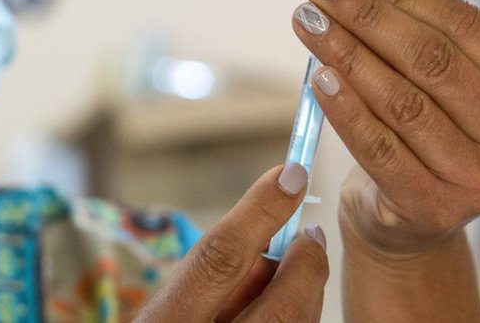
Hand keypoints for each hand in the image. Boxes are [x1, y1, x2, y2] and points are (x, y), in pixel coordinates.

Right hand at [136, 164, 328, 321]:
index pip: (218, 259)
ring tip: (287, 282)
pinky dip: (296, 319)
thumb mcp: (168, 312)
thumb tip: (271, 242)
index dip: (259, 212)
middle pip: (282, 307)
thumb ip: (210, 279)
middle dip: (305, 268)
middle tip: (311, 237)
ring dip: (303, 299)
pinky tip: (277, 312)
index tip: (290, 172)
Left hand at [294, 0, 479, 255]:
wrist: (405, 221)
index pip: (464, 25)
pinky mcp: (432, 208)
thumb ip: (406, 32)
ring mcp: (479, 180)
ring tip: (307, 20)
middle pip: (432, 60)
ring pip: (402, 102)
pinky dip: (345, 109)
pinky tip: (318, 77)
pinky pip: (378, 148)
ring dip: (347, 53)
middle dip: (367, 15)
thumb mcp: (429, 85)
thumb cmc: (417, 136)